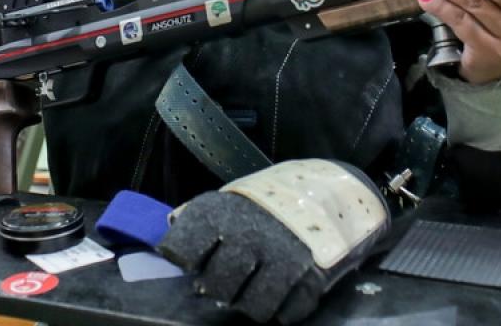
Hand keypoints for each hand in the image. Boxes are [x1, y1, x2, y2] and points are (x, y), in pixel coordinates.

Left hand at [159, 160, 388, 323]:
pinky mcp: (310, 278)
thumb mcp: (233, 198)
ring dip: (251, 302)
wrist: (332, 186)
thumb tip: (168, 237)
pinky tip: (284, 290)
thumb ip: (203, 220)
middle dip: (219, 287)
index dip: (185, 259)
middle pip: (215, 287)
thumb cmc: (271, 198)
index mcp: (223, 212)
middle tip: (229, 279)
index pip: (182, 249)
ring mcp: (281, 259)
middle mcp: (248, 236)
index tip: (193, 260)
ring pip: (251, 308)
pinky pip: (286, 313)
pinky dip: (283, 307)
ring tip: (255, 288)